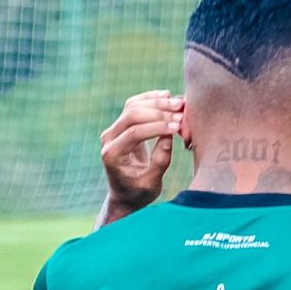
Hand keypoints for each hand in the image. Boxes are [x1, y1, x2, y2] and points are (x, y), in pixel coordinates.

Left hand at [99, 90, 183, 213]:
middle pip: (132, 114)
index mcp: (112, 155)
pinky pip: (134, 105)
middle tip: (181, 112)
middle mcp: (108, 139)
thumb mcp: (151, 184)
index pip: (134, 133)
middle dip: (158, 111)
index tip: (177, 126)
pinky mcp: (121, 124)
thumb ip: (159, 162)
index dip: (157, 127)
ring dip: (157, 102)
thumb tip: (169, 137)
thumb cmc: (139, 192)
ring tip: (179, 103)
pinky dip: (151, 99)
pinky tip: (167, 96)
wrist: (125, 193)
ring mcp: (113, 130)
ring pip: (133, 106)